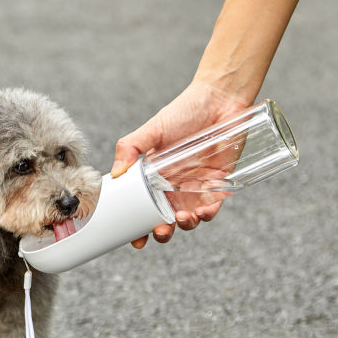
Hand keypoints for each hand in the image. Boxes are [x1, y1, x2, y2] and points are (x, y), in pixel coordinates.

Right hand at [112, 81, 250, 247]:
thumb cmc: (185, 110)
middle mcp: (174, 185)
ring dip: (185, 226)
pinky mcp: (219, 184)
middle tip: (159, 232)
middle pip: (165, 219)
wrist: (220, 98)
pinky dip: (207, 214)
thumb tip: (116, 172)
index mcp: (154, 176)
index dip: (138, 227)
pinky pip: (212, 206)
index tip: (135, 240)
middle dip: (162, 232)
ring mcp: (196, 186)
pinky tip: (202, 213)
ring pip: (189, 218)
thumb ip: (131, 148)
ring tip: (181, 220)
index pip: (143, 207)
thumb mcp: (152, 129)